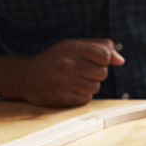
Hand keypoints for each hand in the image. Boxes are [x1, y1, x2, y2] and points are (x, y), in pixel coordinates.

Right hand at [0, 38, 124, 106]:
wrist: (24, 76)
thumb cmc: (54, 59)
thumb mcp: (73, 46)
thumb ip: (99, 47)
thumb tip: (121, 60)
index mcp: (71, 47)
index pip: (105, 55)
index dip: (103, 59)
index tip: (93, 60)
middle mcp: (67, 64)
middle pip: (103, 73)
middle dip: (96, 73)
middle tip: (81, 71)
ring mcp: (64, 82)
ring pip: (96, 87)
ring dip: (89, 85)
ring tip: (75, 80)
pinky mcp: (62, 97)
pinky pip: (86, 99)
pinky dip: (82, 95)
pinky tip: (70, 89)